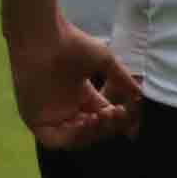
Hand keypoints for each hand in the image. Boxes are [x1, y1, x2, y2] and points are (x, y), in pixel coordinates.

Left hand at [12, 22, 141, 148]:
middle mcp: (67, 109)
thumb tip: (141, 99)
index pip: (103, 119)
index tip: (126, 113)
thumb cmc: (73, 44)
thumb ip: (124, 82)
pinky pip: (54, 140)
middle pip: (91, 132)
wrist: (45, 37)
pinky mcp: (35, 120)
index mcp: (82, 97)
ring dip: (91, 133)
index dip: (116, 122)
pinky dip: (72, 137)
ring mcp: (51, 116)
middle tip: (114, 112)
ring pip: (75, 139)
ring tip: (99, 117)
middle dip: (106, 127)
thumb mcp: (106, 63)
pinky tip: (83, 122)